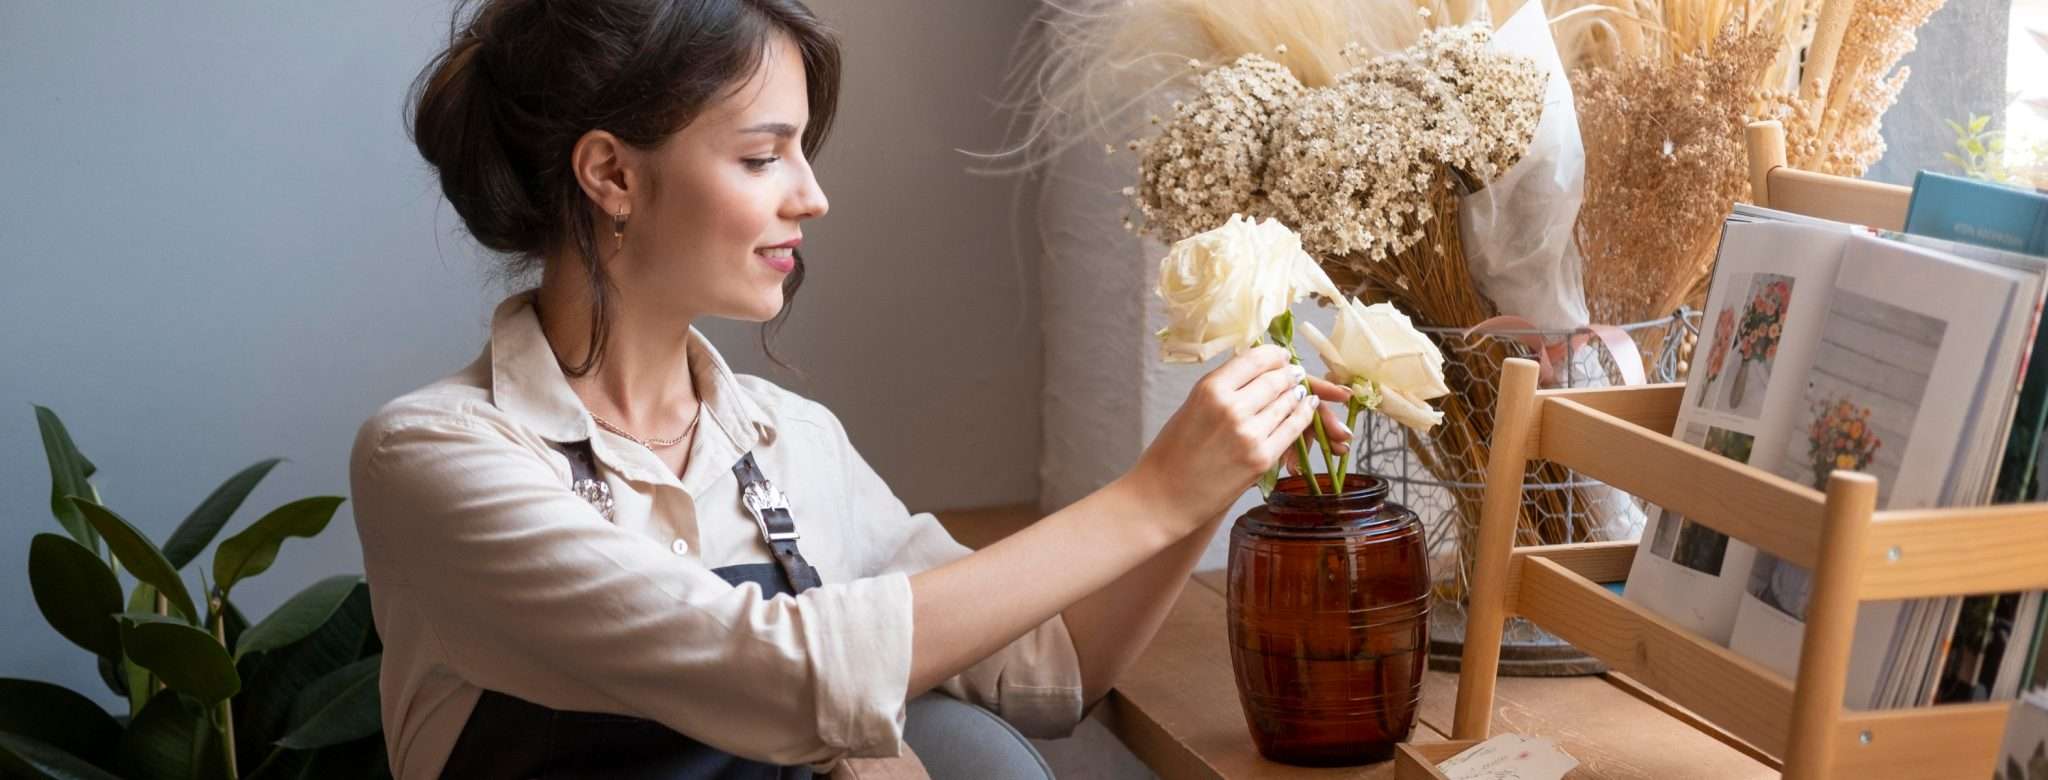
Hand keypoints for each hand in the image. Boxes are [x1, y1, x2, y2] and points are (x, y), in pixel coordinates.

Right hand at [1127, 345, 1352, 533]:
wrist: (1164, 497)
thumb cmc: (1172, 453)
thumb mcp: (1193, 406)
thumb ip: (1224, 388)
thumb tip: (1256, 370)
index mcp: (1209, 389)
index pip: (1255, 358)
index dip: (1274, 355)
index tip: (1281, 356)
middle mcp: (1231, 407)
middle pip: (1276, 379)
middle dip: (1289, 374)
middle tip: (1294, 374)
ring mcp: (1249, 434)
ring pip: (1288, 402)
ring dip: (1297, 394)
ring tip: (1300, 391)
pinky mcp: (1261, 458)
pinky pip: (1293, 428)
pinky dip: (1304, 415)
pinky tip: (1307, 408)